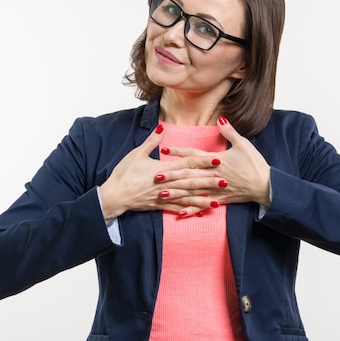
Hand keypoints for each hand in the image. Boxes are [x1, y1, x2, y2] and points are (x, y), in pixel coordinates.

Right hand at [98, 125, 221, 220]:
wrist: (114, 195)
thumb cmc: (124, 173)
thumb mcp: (137, 153)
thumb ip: (152, 142)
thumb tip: (162, 127)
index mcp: (162, 169)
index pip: (186, 164)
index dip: (202, 162)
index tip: (217, 160)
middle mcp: (165, 183)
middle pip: (191, 182)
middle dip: (208, 182)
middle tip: (225, 181)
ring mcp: (162, 196)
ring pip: (186, 197)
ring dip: (202, 199)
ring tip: (217, 201)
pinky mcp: (158, 205)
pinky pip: (176, 209)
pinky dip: (188, 210)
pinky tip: (200, 213)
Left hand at [155, 116, 270, 216]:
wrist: (265, 185)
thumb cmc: (255, 163)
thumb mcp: (243, 144)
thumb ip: (229, 131)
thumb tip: (220, 118)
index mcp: (217, 161)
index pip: (194, 155)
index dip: (179, 151)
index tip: (165, 149)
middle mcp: (213, 175)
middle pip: (189, 175)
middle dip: (172, 176)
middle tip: (156, 176)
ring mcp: (216, 189)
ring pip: (193, 191)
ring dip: (177, 193)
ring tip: (162, 194)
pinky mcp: (221, 199)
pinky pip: (204, 205)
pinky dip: (192, 209)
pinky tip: (180, 213)